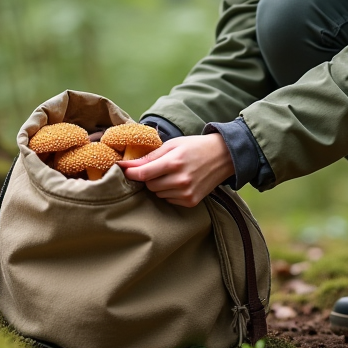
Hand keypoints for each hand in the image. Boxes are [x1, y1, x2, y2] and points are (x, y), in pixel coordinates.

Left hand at [118, 133, 234, 207]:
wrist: (223, 157)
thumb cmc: (195, 147)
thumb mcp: (172, 145)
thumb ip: (150, 156)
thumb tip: (127, 165)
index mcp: (174, 162)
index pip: (143, 174)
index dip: (130, 173)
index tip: (124, 169)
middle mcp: (180, 180)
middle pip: (149, 185)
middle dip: (148, 177)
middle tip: (158, 167)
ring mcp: (186, 193)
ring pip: (158, 194)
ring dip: (159, 185)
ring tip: (171, 173)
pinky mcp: (191, 202)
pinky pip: (169, 200)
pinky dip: (169, 192)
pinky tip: (179, 182)